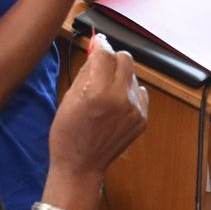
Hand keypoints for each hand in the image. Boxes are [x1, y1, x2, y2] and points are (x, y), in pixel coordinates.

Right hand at [48, 34, 147, 182]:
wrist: (81, 165)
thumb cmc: (68, 133)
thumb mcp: (69, 97)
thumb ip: (86, 71)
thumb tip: (97, 51)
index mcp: (96, 91)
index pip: (104, 53)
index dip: (99, 46)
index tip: (97, 44)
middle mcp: (119, 98)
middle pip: (125, 59)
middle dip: (112, 59)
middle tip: (101, 68)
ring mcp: (134, 109)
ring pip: (133, 75)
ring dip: (120, 77)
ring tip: (106, 92)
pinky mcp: (142, 118)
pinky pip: (140, 92)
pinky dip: (129, 93)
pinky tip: (116, 105)